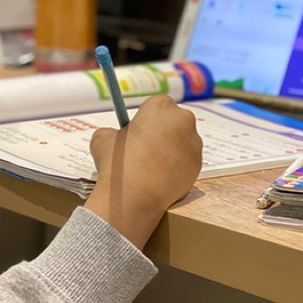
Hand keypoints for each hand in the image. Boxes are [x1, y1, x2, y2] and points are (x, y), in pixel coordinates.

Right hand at [84, 95, 202, 248]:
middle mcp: (183, 119)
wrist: (135, 197)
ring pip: (182, 141)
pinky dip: (177, 167)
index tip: (137, 131)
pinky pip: (187, 160)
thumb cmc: (119, 164)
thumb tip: (115, 136)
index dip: (145, 119)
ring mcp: (194, 142)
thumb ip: (112, 132)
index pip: (155, 105)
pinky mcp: (200, 164)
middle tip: (146, 148)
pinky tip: (160, 178)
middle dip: (162, 131)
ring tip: (152, 167)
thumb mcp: (102, 139)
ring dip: (171, 149)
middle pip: (173, 120)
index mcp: (160, 106)